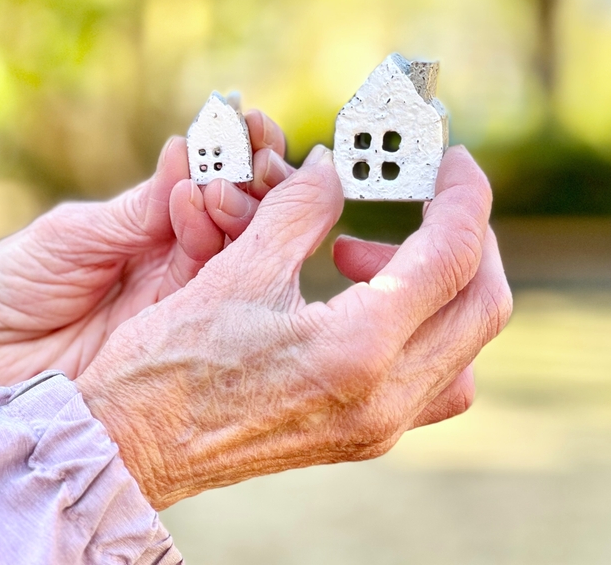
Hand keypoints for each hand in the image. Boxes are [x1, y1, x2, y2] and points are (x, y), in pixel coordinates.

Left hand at [0, 111, 292, 397]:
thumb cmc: (11, 284)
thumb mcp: (72, 235)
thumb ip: (136, 210)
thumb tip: (186, 151)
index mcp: (153, 225)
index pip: (211, 184)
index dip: (236, 154)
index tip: (251, 126)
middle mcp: (176, 260)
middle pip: (239, 218)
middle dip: (256, 182)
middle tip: (257, 158)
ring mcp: (182, 300)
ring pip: (239, 253)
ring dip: (243, 214)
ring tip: (223, 190)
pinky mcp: (180, 339)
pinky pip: (217, 297)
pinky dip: (224, 259)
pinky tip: (217, 224)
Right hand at [75, 145, 511, 509]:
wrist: (127, 451)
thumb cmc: (166, 365)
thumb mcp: (235, 271)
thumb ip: (300, 209)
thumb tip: (333, 169)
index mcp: (358, 348)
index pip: (453, 257)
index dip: (463, 195)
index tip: (451, 160)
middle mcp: (386, 396)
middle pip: (483, 305)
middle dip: (469, 238)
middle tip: (426, 198)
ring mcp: (381, 425)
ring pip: (465, 346)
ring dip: (444, 286)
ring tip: (362, 253)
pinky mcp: (366, 435)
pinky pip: (433, 376)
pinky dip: (421, 325)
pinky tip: (360, 300)